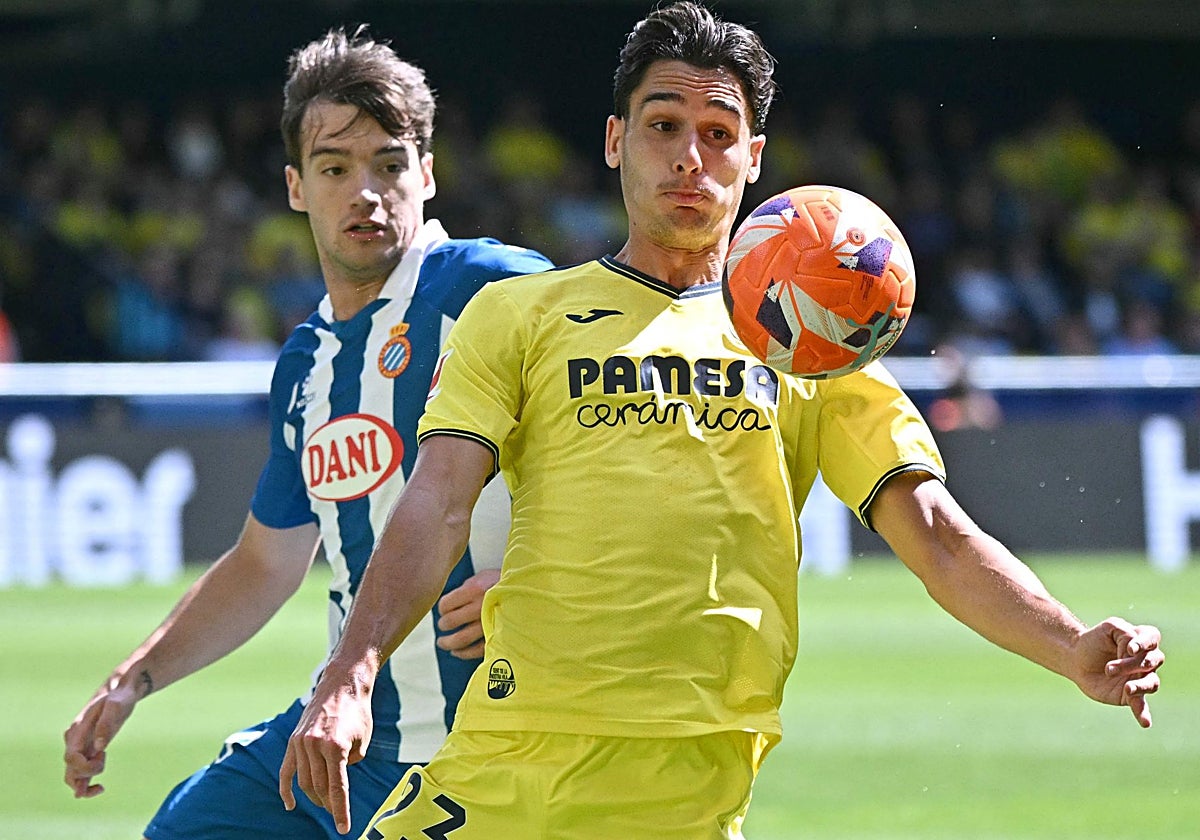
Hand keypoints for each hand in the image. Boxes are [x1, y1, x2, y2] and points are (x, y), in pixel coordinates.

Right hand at [63, 669, 150, 796]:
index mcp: (78, 730)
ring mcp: (81, 746)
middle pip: (69, 769)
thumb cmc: (119, 697)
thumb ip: (107, 724)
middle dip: (85, 776)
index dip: (84, 766)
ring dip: (82, 785)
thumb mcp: (116, 706)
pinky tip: (100, 787)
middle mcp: (75, 740)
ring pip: (72, 774)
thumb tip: (99, 747)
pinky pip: (81, 772)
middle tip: (104, 763)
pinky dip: (86, 783)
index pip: (71, 757)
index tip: (103, 757)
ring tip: (101, 788)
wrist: (121, 691)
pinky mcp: (89, 750)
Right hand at [279, 677, 372, 834]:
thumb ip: (349, 764)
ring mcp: (301, 743)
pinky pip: (286, 771)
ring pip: (304, 782)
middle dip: (329, 805)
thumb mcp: (363, 741)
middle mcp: (315, 745)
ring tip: (324, 805)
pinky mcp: (293, 741)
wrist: (342, 685)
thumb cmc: (358, 713)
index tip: (344, 828)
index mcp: (336, 747)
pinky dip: (286, 790)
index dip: (341, 811)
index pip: (337, 789)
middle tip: (337, 814)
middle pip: (319, 788)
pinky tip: (290, 805)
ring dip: (314, 797)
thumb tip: (336, 779)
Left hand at [435, 568, 499, 658]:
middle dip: (443, 626)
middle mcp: (481, 607)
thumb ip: (466, 587)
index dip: (441, 609)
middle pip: (451, 622)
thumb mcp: (484, 576)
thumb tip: (449, 603)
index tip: (443, 611)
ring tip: (443, 643)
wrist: (529, 591)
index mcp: (475, 589)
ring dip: (448, 643)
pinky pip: (476, 650)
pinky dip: (463, 653)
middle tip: (442, 626)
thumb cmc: (504, 583)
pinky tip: (457, 651)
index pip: (446, 604)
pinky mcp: (497, 637)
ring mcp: (489, 623)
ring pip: (461, 639)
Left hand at [1070, 618, 1162, 727]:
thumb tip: (1135, 650)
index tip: (1130, 649)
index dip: (1144, 644)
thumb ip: (1124, 632)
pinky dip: (1144, 714)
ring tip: (1126, 688)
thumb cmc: (1094, 640)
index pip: (1152, 639)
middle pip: (1150, 662)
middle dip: (1130, 665)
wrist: (1076, 659)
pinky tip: (1145, 723)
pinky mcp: (1131, 696)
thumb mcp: (1108, 628)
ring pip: (1151, 683)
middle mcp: (1145, 661)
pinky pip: (1141, 706)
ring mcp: (1140, 679)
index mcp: (1142, 640)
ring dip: (1140, 686)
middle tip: (1108, 668)